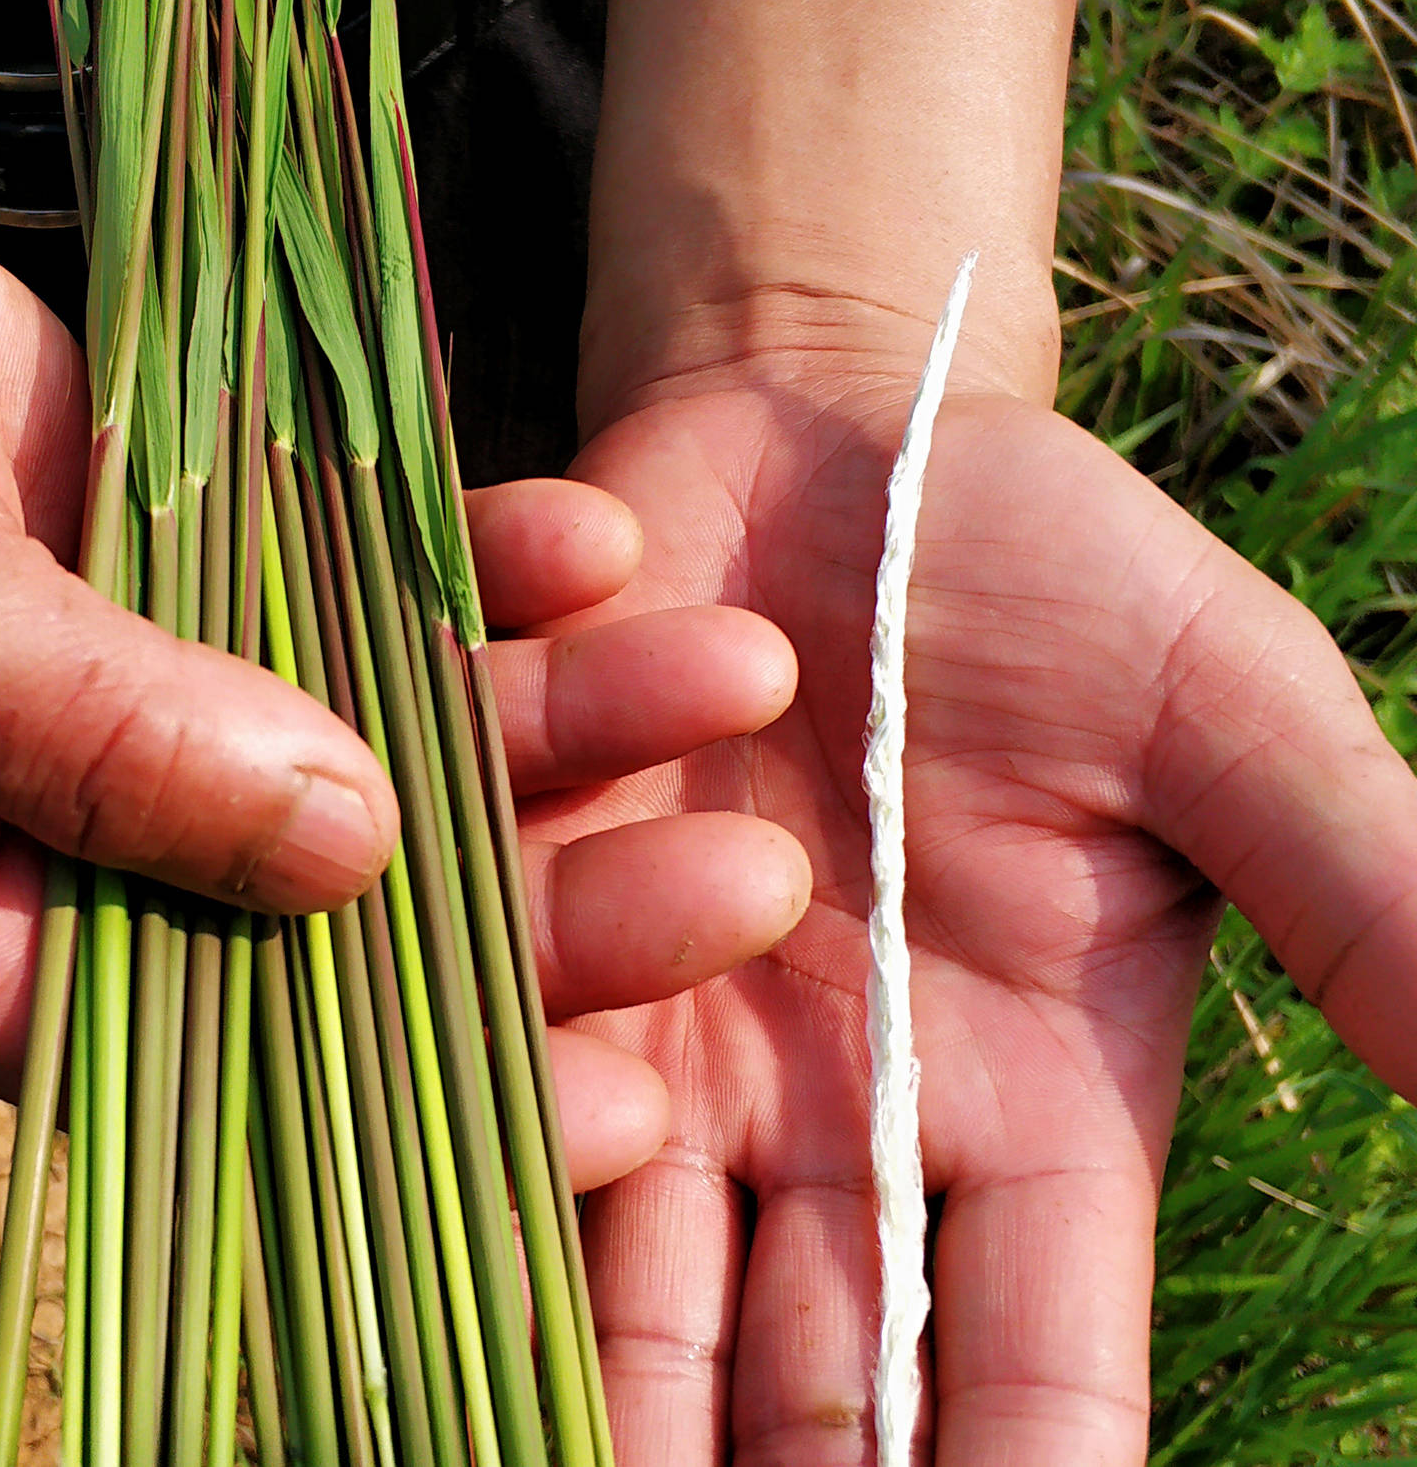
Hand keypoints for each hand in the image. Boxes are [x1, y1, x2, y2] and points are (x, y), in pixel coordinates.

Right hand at [0, 85, 812, 1129]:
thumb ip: (78, 731)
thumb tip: (337, 849)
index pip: (227, 1059)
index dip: (426, 1087)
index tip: (625, 1096)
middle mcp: (73, 826)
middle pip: (350, 908)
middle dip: (552, 896)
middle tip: (755, 877)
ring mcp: (142, 682)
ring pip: (384, 739)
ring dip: (554, 714)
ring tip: (728, 671)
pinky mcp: (184, 546)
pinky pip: (358, 581)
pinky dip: (469, 568)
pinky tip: (590, 547)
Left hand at [531, 369, 1416, 1462]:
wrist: (845, 443)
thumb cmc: (1061, 582)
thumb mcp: (1228, 721)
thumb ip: (1356, 888)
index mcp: (1024, 1108)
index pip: (1022, 1368)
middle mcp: (824, 1111)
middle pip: (780, 1373)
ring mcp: (656, 1022)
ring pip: (603, 1238)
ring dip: (587, 1318)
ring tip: (573, 1335)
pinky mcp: (520, 899)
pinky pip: (486, 998)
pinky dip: (496, 1020)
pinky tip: (493, 998)